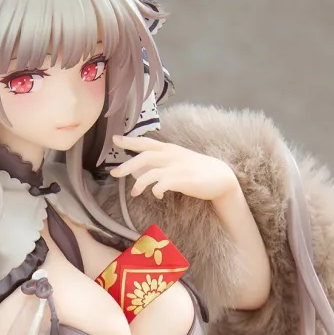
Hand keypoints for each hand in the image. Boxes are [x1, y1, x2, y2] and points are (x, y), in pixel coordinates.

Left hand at [110, 135, 240, 201]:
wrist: (220, 177)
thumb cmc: (196, 169)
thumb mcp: (177, 160)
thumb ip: (159, 162)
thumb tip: (138, 170)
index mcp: (169, 149)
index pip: (146, 142)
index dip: (129, 140)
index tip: (114, 139)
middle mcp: (170, 156)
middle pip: (144, 156)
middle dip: (127, 164)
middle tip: (113, 173)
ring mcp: (176, 167)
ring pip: (150, 172)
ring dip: (139, 183)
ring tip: (134, 193)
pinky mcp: (182, 180)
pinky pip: (161, 185)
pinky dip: (155, 190)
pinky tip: (157, 195)